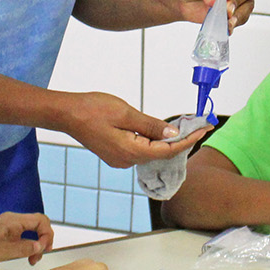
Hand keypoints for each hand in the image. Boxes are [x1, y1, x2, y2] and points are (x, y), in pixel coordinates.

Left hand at [0, 211, 54, 269]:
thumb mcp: (2, 252)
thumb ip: (23, 248)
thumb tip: (40, 246)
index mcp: (12, 220)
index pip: (40, 220)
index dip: (46, 234)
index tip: (43, 250)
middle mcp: (12, 221)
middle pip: (38, 224)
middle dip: (44, 239)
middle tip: (40, 255)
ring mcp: (9, 229)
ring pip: (33, 232)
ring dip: (37, 244)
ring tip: (33, 259)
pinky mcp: (7, 237)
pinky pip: (25, 238)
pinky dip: (30, 247)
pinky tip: (27, 257)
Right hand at [56, 91, 200, 167]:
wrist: (66, 113)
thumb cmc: (92, 109)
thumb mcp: (126, 113)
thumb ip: (151, 125)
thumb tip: (172, 132)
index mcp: (130, 151)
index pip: (167, 150)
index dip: (187, 140)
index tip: (204, 130)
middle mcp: (126, 160)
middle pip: (160, 152)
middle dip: (180, 139)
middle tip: (197, 125)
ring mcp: (119, 159)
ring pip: (150, 150)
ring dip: (165, 139)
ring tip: (182, 125)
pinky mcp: (115, 154)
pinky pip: (140, 149)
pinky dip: (152, 140)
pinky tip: (158, 130)